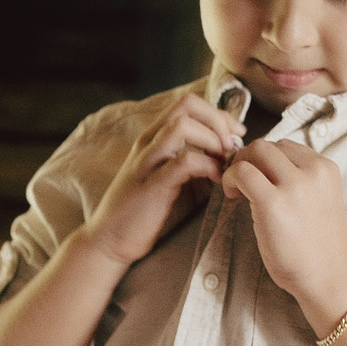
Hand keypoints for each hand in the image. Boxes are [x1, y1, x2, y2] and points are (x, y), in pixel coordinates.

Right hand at [82, 93, 242, 269]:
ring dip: (212, 139)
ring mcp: (148, 161)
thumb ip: (198, 165)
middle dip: (218, 120)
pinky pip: (184, 161)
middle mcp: (149, 142)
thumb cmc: (145, 213)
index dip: (218, 114)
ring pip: (183, 126)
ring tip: (224, 161)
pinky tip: (217, 180)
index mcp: (154, 138)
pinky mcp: (152, 184)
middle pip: (187, 105)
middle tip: (233, 145)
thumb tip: (231, 157)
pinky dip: (208, 165)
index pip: (189, 104)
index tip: (235, 135)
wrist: (111, 241)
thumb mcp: (175, 181)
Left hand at [222, 138, 346, 333]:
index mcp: (325, 169)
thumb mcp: (318, 201)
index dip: (264, 159)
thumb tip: (261, 169)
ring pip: (255, 152)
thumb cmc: (317, 247)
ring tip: (235, 189)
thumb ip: (297, 181)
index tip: (257, 177)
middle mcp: (312, 171)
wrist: (328, 277)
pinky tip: (232, 196)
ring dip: (238, 166)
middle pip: (268, 144)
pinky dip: (231, 179)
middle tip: (239, 181)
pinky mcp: (273, 203)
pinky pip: (243, 174)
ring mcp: (294, 185)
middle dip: (248, 158)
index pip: (286, 146)